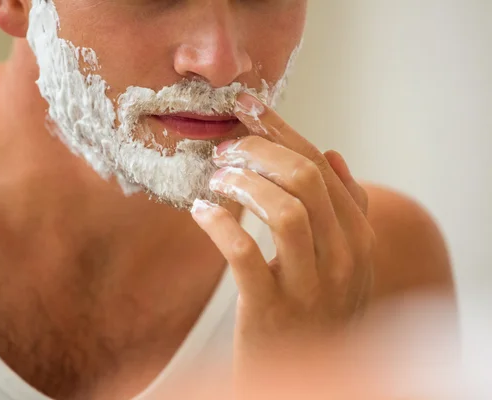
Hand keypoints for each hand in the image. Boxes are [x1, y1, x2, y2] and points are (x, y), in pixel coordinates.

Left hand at [190, 93, 375, 395]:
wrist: (308, 378)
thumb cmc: (317, 309)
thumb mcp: (343, 260)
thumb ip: (346, 208)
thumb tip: (333, 154)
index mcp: (357, 237)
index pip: (319, 165)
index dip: (280, 129)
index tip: (247, 105)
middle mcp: (342, 258)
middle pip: (303, 179)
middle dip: (258, 151)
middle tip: (224, 148)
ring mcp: (310, 286)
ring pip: (283, 210)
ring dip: (242, 183)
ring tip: (215, 178)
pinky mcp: (271, 311)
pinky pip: (243, 254)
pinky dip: (218, 224)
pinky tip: (201, 211)